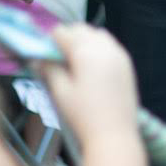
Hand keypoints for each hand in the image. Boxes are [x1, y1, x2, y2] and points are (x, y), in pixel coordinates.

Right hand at [38, 24, 140, 147]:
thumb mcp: (60, 92)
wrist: (115, 135)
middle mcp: (105, 47)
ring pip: (99, 35)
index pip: (63, 32)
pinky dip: (99, 48)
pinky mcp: (127, 64)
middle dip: (68, 37)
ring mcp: (119, 54)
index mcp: (85, 51)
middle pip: (82, 29)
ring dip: (85, 41)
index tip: (44, 53)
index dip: (50, 40)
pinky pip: (111, 46)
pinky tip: (92, 68)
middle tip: (57, 58)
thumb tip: (37, 59)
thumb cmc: (83, 115)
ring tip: (75, 62)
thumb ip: (49, 70)